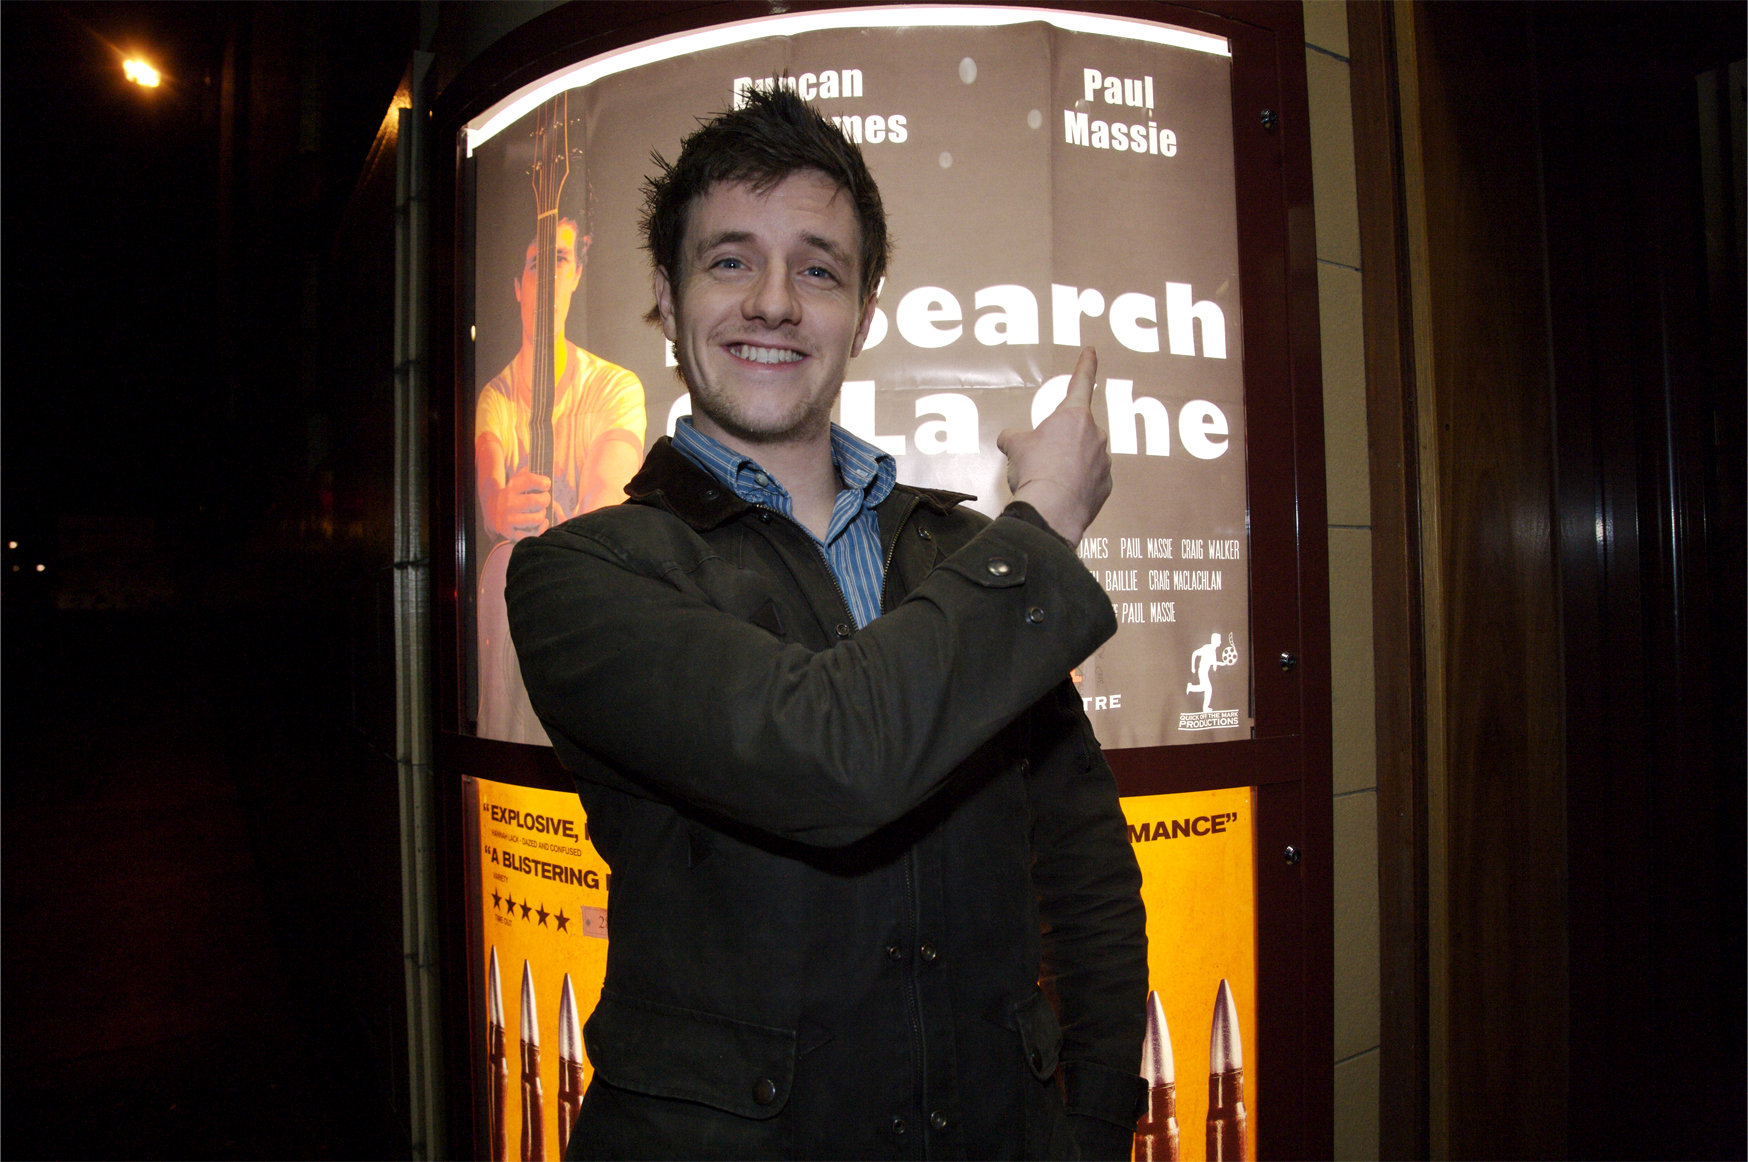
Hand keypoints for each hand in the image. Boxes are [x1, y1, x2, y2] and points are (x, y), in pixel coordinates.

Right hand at [491, 469, 554, 538]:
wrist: (492, 510)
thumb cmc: (513, 494)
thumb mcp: (517, 480)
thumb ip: (530, 472)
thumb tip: (550, 464)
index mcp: (511, 487)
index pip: (530, 480)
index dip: (544, 482)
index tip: (546, 484)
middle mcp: (509, 503)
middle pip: (537, 501)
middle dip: (546, 499)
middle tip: (544, 500)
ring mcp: (510, 519)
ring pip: (537, 518)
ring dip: (543, 515)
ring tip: (539, 512)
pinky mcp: (511, 532)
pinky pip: (533, 533)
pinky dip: (540, 528)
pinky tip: (538, 523)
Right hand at [996, 347, 1111, 543]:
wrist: (1050, 511)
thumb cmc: (1035, 472)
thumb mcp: (1015, 447)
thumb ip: (1013, 437)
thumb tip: (1008, 438)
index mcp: (1073, 415)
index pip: (1081, 382)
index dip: (1085, 365)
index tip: (1090, 352)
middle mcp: (1095, 434)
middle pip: (1078, 428)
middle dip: (1062, 439)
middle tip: (1042, 457)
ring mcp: (1104, 460)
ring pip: (1085, 454)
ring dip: (1070, 462)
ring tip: (1049, 480)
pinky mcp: (1106, 484)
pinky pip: (1091, 478)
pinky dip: (1078, 483)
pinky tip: (1062, 493)